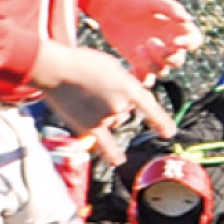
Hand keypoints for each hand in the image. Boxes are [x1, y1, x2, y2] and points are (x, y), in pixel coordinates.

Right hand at [28, 40, 174, 163]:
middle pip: (126, 110)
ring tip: (86, 96)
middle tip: (95, 86)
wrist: (55, 69)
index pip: (150, 108)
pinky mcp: (88, 128)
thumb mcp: (112, 66)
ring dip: (105, 114)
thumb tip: (128, 101)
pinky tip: (119, 161)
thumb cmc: (82, 62)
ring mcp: (104, 118)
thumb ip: (124, 83)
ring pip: (113, 121)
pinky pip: (105, 145)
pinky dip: (112, 154)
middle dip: (116, 101)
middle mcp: (120, 106)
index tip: (169, 133)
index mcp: (129, 87)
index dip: (161, 122)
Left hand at [87, 0, 202, 83]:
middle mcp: (168, 43)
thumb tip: (188, 19)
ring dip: (151, 64)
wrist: (110, 4)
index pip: (193, 40)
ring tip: (138, 48)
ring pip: (161, 71)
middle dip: (166, 56)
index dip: (189, 45)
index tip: (176, 42)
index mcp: (176, 27)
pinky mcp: (138, 62)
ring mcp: (153, 55)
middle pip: (177, 60)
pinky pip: (145, 79)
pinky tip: (131, 68)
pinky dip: (141, 78)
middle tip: (150, 41)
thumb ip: (171, 8)